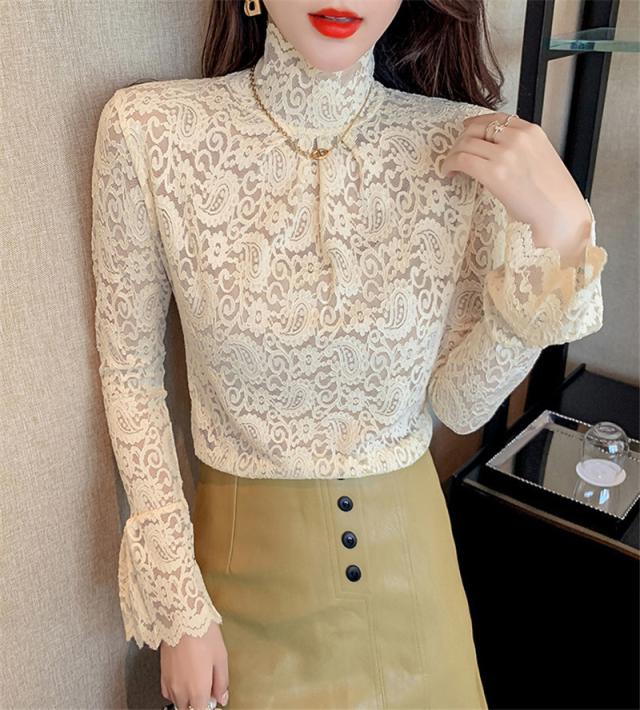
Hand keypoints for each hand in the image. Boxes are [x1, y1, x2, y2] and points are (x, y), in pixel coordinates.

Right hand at [160, 619, 228, 709]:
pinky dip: (176, 690)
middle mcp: (181, 690)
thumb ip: (222, 682)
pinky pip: (167, 691)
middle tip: (207, 689)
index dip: (209, 705)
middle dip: (198, 703)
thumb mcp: (221, 657)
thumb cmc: (202, 633)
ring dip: (187, 697)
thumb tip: (222, 696)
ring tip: (197, 680)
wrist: (181, 617)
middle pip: (188, 708)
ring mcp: (169, 683)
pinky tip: (184, 678)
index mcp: (197, 690)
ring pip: (177, 701)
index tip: (213, 699)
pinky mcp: (162, 674)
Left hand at [441, 111, 592, 267]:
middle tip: (455, 154)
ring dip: (453, 154)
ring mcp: (506, 154)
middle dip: (461, 140)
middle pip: (477, 128)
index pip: (496, 118)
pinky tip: (449, 174)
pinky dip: (450, 165)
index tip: (466, 131)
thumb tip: (495, 153)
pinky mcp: (494, 172)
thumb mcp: (540, 160)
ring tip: (451, 167)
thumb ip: (521, 151)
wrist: (560, 213)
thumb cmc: (552, 195)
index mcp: (532, 132)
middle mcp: (518, 138)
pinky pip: (462, 160)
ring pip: (465, 143)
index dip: (475, 124)